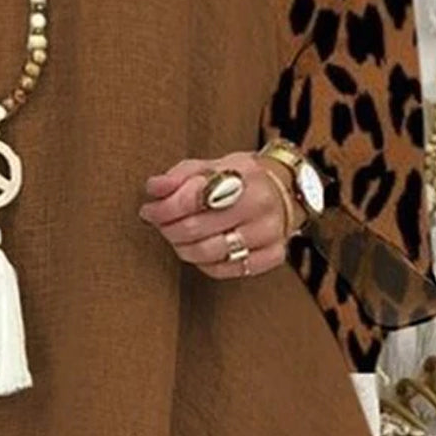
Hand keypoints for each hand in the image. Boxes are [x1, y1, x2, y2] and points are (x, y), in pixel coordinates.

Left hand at [138, 151, 303, 278]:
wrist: (286, 189)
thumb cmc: (242, 177)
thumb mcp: (212, 165)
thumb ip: (180, 175)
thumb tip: (153, 188)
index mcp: (245, 177)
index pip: (193, 198)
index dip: (163, 208)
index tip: (149, 210)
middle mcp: (261, 206)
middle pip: (196, 229)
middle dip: (168, 228)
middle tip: (159, 224)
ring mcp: (269, 234)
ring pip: (208, 253)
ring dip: (181, 247)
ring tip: (176, 237)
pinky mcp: (272, 255)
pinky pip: (226, 270)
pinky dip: (204, 263)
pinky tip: (199, 249)